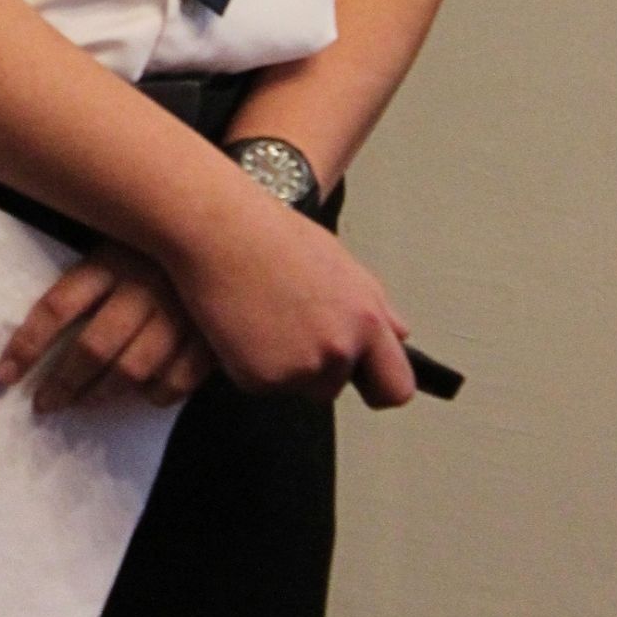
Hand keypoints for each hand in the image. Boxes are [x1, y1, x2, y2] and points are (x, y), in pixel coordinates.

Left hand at [0, 242, 214, 413]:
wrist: (226, 232)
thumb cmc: (154, 242)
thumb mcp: (114, 243)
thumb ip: (87, 280)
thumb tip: (41, 331)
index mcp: (110, 260)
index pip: (56, 308)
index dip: (27, 346)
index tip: (5, 376)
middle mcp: (142, 288)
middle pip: (93, 346)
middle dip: (63, 382)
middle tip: (44, 404)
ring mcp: (178, 314)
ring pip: (131, 369)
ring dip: (101, 394)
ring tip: (83, 403)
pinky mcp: (210, 336)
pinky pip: (176, 381)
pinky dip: (155, 395)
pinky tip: (141, 396)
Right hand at [162, 178, 417, 406]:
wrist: (219, 230)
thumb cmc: (272, 234)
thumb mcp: (340, 263)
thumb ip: (372, 307)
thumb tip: (398, 335)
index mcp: (367, 320)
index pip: (396, 385)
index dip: (379, 386)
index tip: (365, 382)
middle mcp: (340, 349)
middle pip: (336, 387)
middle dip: (320, 372)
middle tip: (290, 336)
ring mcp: (302, 367)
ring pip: (296, 384)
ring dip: (282, 364)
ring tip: (261, 315)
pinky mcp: (262, 378)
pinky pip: (260, 383)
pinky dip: (247, 362)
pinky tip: (240, 323)